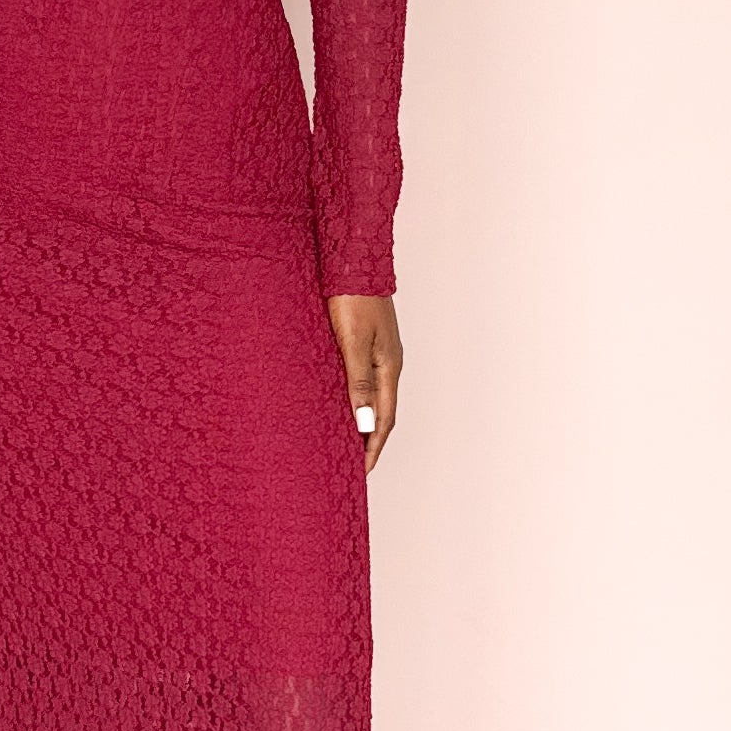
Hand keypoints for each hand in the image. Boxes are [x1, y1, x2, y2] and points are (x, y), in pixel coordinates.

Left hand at [326, 295, 401, 472]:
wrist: (355, 260)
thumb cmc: (353, 297)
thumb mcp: (353, 342)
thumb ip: (358, 381)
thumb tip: (364, 421)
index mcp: (388, 367)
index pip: (383, 419)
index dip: (372, 446)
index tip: (362, 471)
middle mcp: (387, 363)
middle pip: (381, 412)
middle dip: (369, 440)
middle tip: (354, 464)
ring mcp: (379, 352)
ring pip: (372, 396)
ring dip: (362, 420)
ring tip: (347, 440)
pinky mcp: (367, 342)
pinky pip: (363, 380)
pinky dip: (355, 399)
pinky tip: (342, 402)